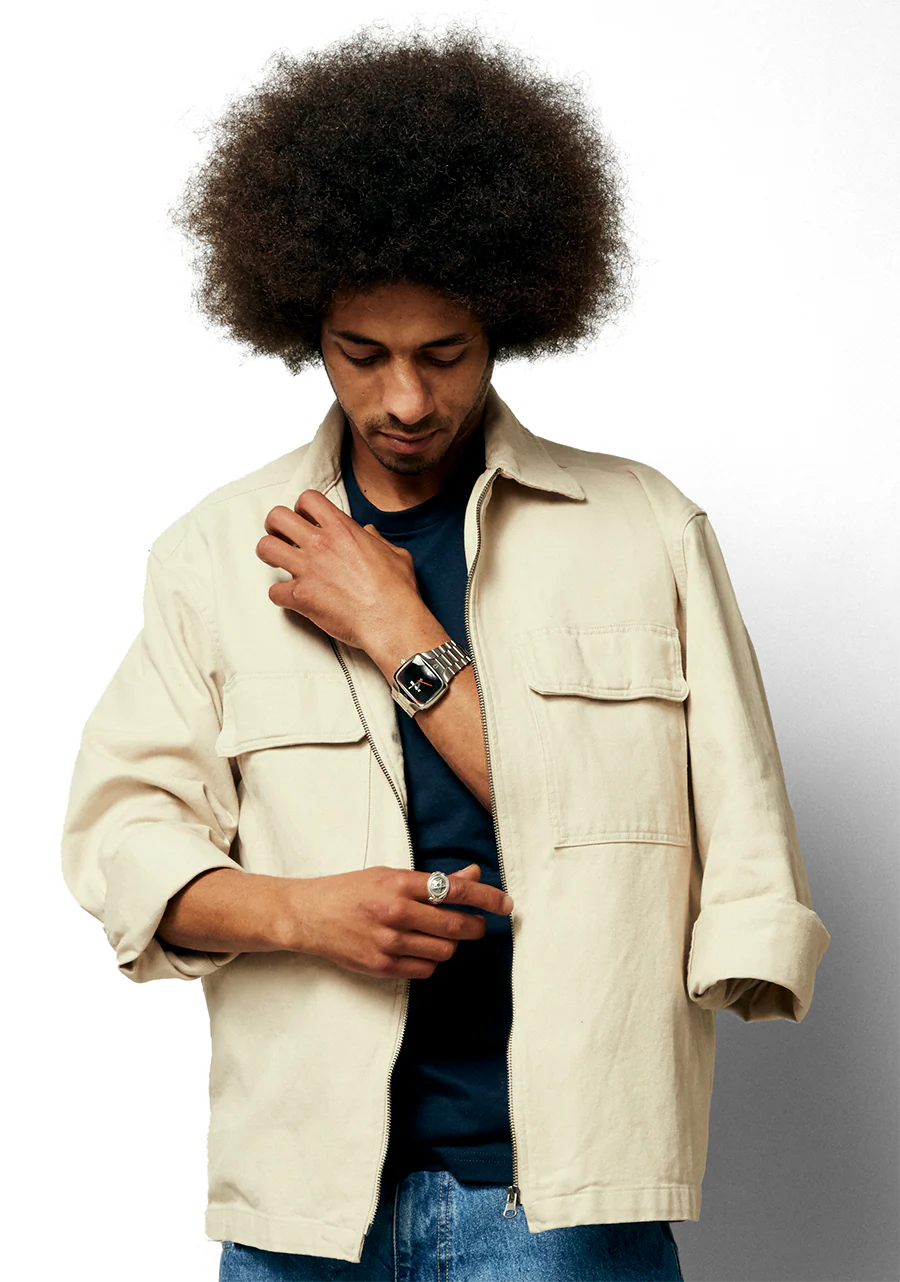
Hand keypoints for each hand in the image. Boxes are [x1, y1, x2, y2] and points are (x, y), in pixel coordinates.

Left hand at [256, 490, 423, 649]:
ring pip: (266, 548)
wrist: (391, 620)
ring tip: (278, 562)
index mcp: (342, 529)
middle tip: (281, 536)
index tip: (304, 519)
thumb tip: (370, 533)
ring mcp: (308, 569)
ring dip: (269, 554)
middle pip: (277, 517)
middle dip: (275, 526)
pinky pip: (274, 592)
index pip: (308, 499)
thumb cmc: (397, 590)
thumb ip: (378, 539)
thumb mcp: (395, 554)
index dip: (301, 508)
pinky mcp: (301, 596)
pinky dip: (280, 595)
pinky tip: (291, 598)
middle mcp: (320, 544)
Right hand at [278, 863, 513, 978]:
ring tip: (437, 935)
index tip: (505, 904)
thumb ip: (434, 880)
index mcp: (399, 883)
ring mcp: (388, 942)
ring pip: (444, 952)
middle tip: (478, 925)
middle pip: (456, 927)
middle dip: (475, 927)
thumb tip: (473, 877)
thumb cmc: (353, 890)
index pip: (455, 890)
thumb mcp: (392, 875)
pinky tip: (419, 949)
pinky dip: (430, 961)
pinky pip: (425, 970)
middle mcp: (395, 913)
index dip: (487, 898)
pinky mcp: (381, 966)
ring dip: (449, 945)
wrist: (309, 914)